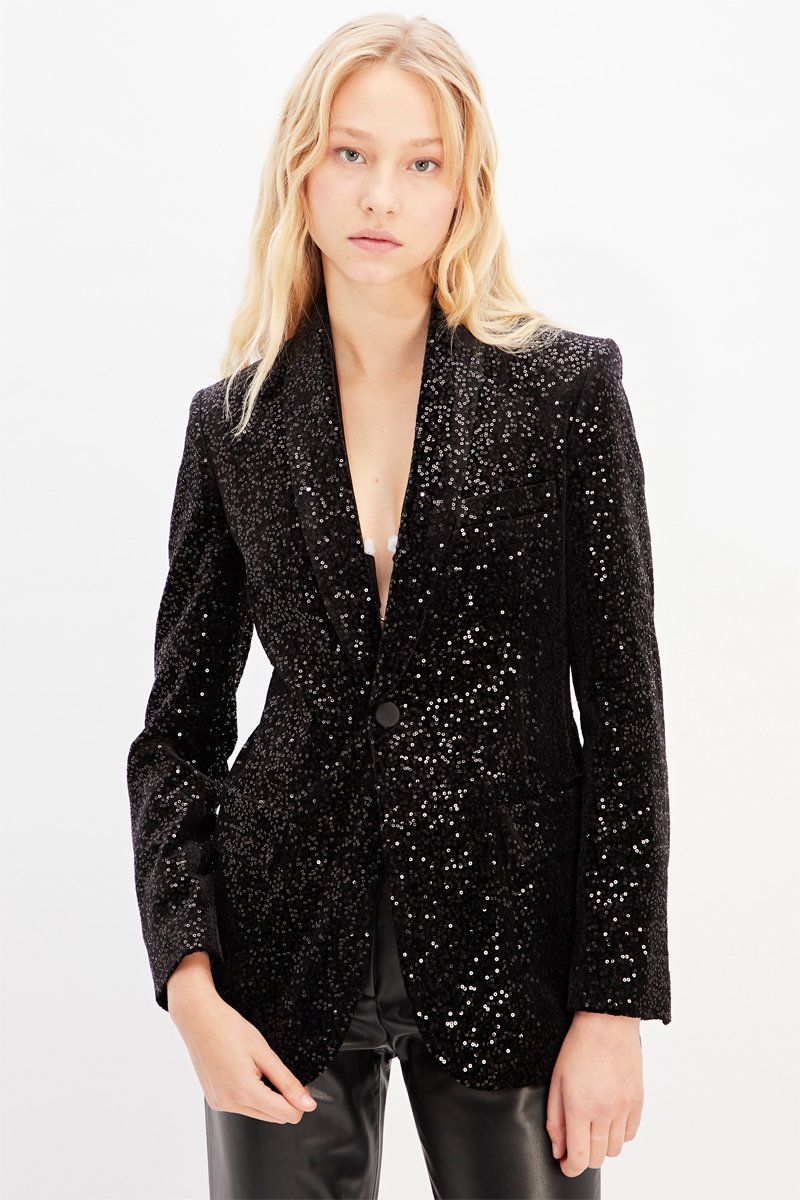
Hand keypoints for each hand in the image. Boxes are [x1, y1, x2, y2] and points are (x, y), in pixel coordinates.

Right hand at [166, 954, 317, 1122]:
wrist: (199, 1018)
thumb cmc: (229, 1028)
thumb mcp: (265, 1053)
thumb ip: (288, 1082)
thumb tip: (308, 1104)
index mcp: (244, 1092)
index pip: (286, 1115)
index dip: (300, 1101)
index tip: (300, 1085)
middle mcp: (230, 1104)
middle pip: (274, 1117)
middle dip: (284, 1100)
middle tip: (278, 1071)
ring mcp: (219, 1104)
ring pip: (258, 1114)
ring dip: (267, 1098)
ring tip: (258, 1068)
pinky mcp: (214, 1100)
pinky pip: (242, 1107)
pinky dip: (251, 1095)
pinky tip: (245, 1073)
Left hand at [546, 1012, 642, 1176]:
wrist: (607, 1023)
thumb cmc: (578, 1048)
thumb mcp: (557, 1081)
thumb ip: (555, 1119)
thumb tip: (558, 1150)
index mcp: (579, 1106)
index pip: (579, 1157)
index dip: (570, 1168)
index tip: (566, 1165)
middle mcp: (604, 1111)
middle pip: (597, 1158)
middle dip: (584, 1157)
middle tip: (576, 1144)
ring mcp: (624, 1108)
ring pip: (616, 1150)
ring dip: (603, 1146)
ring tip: (593, 1128)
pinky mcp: (638, 1102)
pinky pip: (630, 1134)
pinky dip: (619, 1134)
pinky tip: (609, 1119)